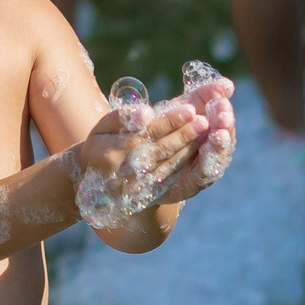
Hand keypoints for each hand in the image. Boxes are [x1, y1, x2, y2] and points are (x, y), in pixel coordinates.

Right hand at [72, 86, 225, 226]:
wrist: (97, 177)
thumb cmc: (102, 142)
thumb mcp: (104, 125)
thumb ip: (123, 116)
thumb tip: (147, 113)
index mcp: (107, 154)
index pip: (144, 135)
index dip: (168, 122)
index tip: (189, 109)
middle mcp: (121, 174)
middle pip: (159, 151)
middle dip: (184, 135)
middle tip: (204, 120)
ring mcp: (135, 188)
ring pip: (168, 166)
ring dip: (189, 149)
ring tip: (206, 131)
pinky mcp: (147, 195)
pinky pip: (170, 178)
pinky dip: (186, 163)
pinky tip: (199, 149)